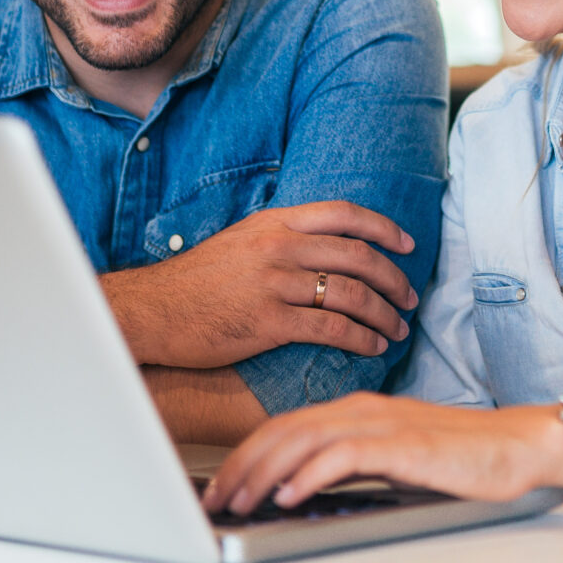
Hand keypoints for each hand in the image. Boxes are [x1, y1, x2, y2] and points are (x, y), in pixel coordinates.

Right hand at [101, 200, 418, 370]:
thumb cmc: (195, 280)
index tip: (407, 246)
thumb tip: (322, 241)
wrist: (152, 310)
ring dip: (383, 314)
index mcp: (275, 222)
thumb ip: (280, 236)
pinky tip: (372, 347)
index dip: (384, 228)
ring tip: (397, 330)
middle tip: (410, 299)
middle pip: (358, 256)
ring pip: (351, 294)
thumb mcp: (241, 240)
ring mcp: (274, 283)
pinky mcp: (268, 322)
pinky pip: (330, 328)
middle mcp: (279, 247)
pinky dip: (360, 338)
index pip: (344, 214)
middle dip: (393, 279)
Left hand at [205, 394, 562, 514]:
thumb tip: (305, 488)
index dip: (246, 455)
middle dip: (241, 465)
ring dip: (265, 472)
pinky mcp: (405, 443)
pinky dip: (311, 473)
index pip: (287, 426)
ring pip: (305, 438)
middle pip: (285, 429)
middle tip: (214, 500)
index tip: (220, 488)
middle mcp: (365, 409)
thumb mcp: (397, 458)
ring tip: (240, 501)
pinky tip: (291, 495)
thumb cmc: (465, 458)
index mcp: (360, 409)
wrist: (523, 446)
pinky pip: (345, 454)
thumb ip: (354, 463)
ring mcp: (385, 423)